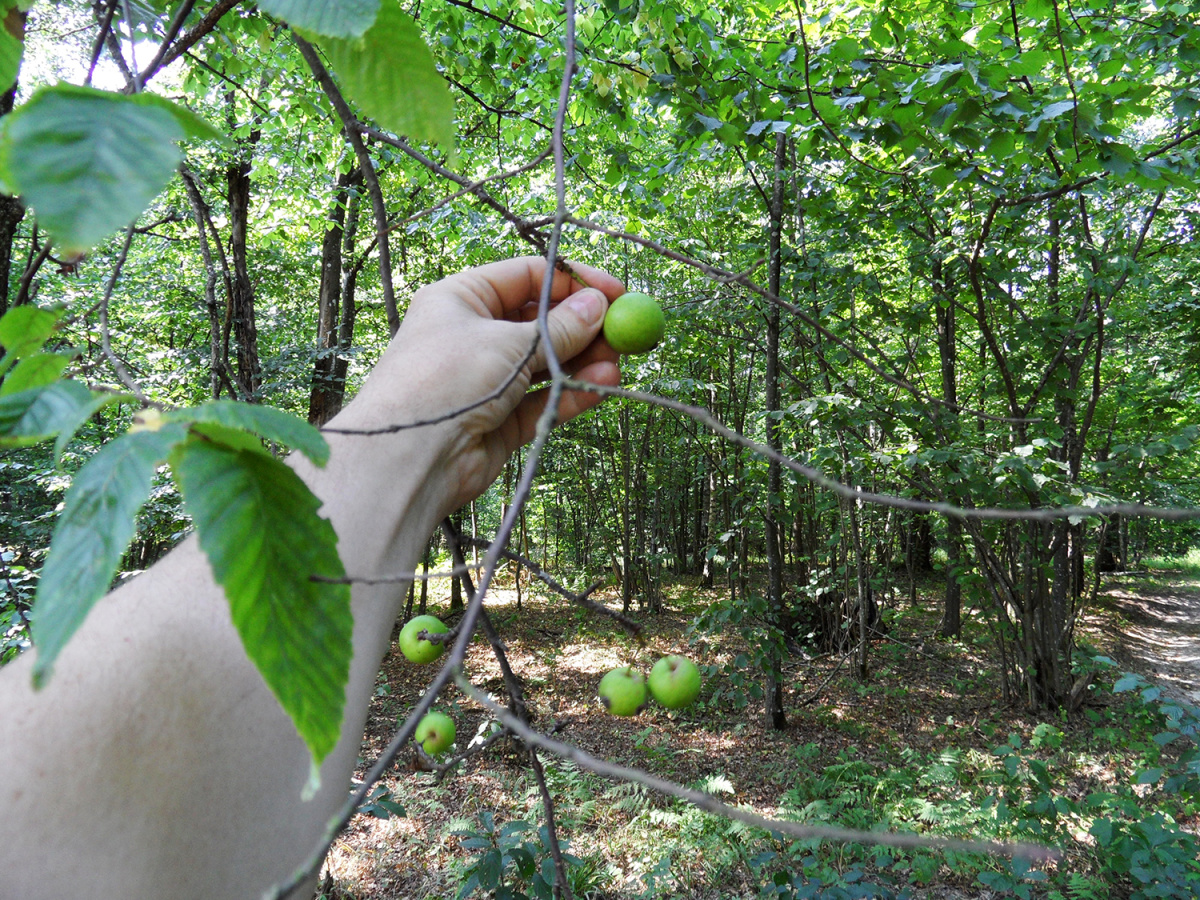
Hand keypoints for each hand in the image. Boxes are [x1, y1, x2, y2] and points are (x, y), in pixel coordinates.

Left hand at [338, 257, 624, 513]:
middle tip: (625, 332)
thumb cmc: (447, 379)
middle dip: (584, 327)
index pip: (527, 278)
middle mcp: (472, 335)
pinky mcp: (499, 420)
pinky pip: (543, 400)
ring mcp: (487, 379)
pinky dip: (572, 392)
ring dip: (583, 362)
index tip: (616, 292)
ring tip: (617, 363)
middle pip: (540, 322)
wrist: (410, 456)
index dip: (573, 283)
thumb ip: (559, 328)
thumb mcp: (509, 342)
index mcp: (462, 299)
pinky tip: (604, 386)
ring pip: (545, 364)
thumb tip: (598, 306)